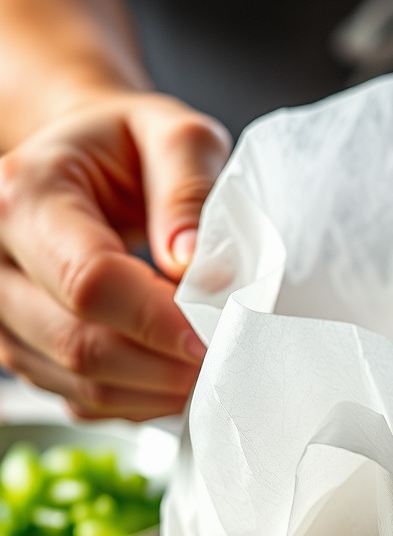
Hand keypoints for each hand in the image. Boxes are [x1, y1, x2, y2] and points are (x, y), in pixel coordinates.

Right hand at [0, 92, 230, 419]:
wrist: (90, 163)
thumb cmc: (132, 147)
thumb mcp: (176, 137)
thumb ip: (191, 190)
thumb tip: (201, 268)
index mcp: (26, 194)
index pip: (90, 281)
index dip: (159, 320)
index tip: (216, 334)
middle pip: (79, 341)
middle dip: (164, 362)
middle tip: (225, 357)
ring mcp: (1, 311)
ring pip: (78, 380)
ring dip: (155, 388)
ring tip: (210, 365)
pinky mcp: (20, 347)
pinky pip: (80, 397)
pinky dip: (138, 398)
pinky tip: (176, 374)